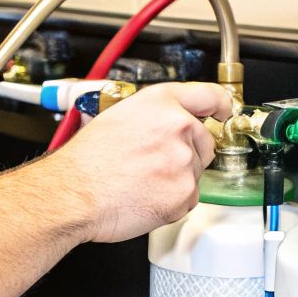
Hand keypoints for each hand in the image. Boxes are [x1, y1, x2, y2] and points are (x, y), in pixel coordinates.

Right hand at [36, 82, 231, 243]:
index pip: (211, 96)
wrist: (73, 193)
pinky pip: (189, 198)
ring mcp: (183, 161)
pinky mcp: (184, 193)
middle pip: (205, 140)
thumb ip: (155, 114)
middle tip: (155, 163)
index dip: (221, 107)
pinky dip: (172, 201)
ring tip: (143, 180)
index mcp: (161, 102)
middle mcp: (177, 126)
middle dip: (188, 152)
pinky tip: (146, 195)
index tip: (224, 113)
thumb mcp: (118, 116)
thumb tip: (174, 120)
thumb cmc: (86, 161)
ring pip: (196, 171)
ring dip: (176, 178)